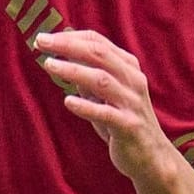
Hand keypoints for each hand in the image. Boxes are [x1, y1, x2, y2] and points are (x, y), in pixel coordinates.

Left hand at [37, 30, 174, 184]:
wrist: (152, 156)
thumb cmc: (123, 121)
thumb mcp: (107, 93)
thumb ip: (89, 73)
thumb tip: (64, 49)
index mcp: (128, 67)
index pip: (98, 42)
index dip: (70, 37)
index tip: (44, 37)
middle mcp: (132, 80)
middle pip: (99, 54)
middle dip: (68, 45)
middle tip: (41, 42)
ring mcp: (132, 102)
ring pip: (101, 79)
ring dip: (73, 70)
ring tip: (48, 64)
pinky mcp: (129, 126)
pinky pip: (106, 113)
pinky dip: (86, 106)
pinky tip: (67, 102)